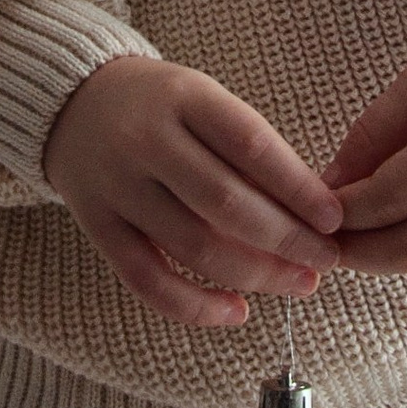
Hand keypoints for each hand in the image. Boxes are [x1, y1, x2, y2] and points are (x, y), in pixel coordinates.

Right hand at [43, 54, 345, 329]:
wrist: (71, 100)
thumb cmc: (161, 106)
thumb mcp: (203, 101)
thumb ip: (249, 150)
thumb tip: (314, 215)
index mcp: (183, 96)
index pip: (251, 145)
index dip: (298, 188)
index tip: (335, 220)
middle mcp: (145, 139)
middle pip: (225, 203)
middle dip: (286, 241)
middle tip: (326, 262)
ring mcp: (116, 184)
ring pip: (192, 246)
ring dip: (255, 275)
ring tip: (297, 284)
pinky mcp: (96, 225)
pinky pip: (147, 278)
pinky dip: (194, 306)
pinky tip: (236, 311)